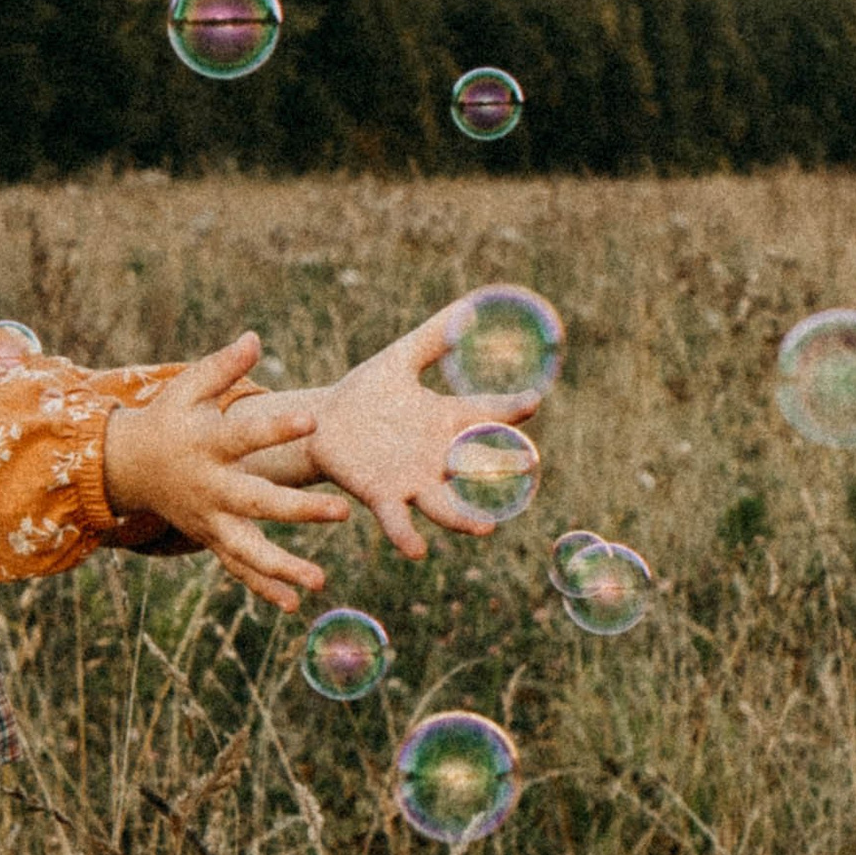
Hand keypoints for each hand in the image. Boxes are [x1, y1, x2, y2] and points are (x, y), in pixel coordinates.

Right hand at [104, 334, 348, 613]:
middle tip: (343, 513)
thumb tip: (255, 338)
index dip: (277, 428)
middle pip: (257, 502)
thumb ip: (223, 367)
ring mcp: (209, 519)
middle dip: (298, 511)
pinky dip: (262, 588)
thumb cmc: (169, 418)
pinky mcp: (210, 538)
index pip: (245, 435)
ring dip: (283, 567)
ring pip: (247, 549)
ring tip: (320, 581)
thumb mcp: (188, 387)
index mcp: (207, 444)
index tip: (313, 420)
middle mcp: (210, 487)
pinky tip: (294, 605)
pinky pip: (237, 569)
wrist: (127, 465)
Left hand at [302, 297, 547, 558]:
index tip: (532, 400)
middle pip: (477, 467)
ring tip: (486, 527)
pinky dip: (407, 536)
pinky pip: (398, 521)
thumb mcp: (400, 359)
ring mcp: (412, 481)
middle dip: (502, 469)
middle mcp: (436, 456)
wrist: (323, 423)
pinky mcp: (381, 496)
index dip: (509, 408)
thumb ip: (434, 337)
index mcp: (445, 420)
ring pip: (446, 506)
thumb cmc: (367, 392)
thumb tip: (469, 305)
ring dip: (465, 520)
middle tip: (526, 466)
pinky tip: (417, 550)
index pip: (486, 413)